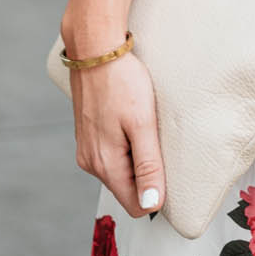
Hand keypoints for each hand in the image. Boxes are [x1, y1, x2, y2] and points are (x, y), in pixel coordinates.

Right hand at [71, 49, 165, 218]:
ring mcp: (86, 148)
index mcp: (105, 164)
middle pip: (127, 188)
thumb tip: (152, 205)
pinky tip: (130, 120)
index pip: (136, 206)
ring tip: (143, 125)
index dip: (157, 193)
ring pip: (119, 170)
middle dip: (146, 172)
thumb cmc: (121, 81)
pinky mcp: (86, 134)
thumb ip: (148, 165)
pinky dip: (124, 143)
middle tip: (157, 139)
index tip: (168, 166)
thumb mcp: (142, 123)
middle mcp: (90, 162)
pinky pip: (110, 153)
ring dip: (135, 155)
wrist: (95, 49)